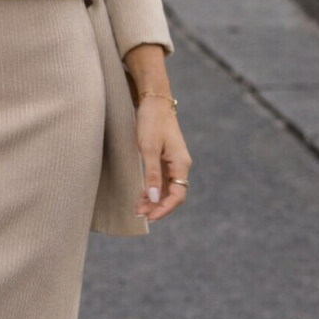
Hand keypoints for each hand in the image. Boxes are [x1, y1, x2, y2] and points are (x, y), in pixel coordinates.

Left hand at [133, 96, 191, 222]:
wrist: (154, 101)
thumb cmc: (151, 122)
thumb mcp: (148, 149)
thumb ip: (152, 175)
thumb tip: (154, 199)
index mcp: (181, 163)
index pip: (177, 195)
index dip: (164, 208)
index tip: (150, 217)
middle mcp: (180, 165)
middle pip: (172, 194)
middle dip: (157, 207)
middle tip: (139, 215)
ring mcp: (173, 162)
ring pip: (166, 188)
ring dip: (153, 200)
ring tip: (138, 209)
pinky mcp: (165, 158)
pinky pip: (161, 180)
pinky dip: (152, 189)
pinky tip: (141, 196)